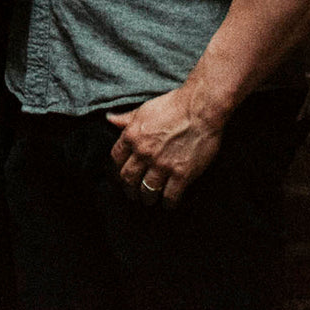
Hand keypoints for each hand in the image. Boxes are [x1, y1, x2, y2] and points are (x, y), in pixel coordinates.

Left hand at [107, 86, 225, 208]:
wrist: (200, 108)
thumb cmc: (174, 105)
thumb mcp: (145, 109)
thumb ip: (127, 118)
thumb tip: (109, 118)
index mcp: (133, 136)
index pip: (116, 159)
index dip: (116, 169)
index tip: (120, 175)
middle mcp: (144, 153)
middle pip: (128, 179)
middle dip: (129, 189)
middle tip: (133, 193)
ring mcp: (162, 165)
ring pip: (147, 191)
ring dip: (147, 198)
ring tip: (149, 199)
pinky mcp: (181, 174)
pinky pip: (170, 197)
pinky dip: (168, 203)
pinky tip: (169, 203)